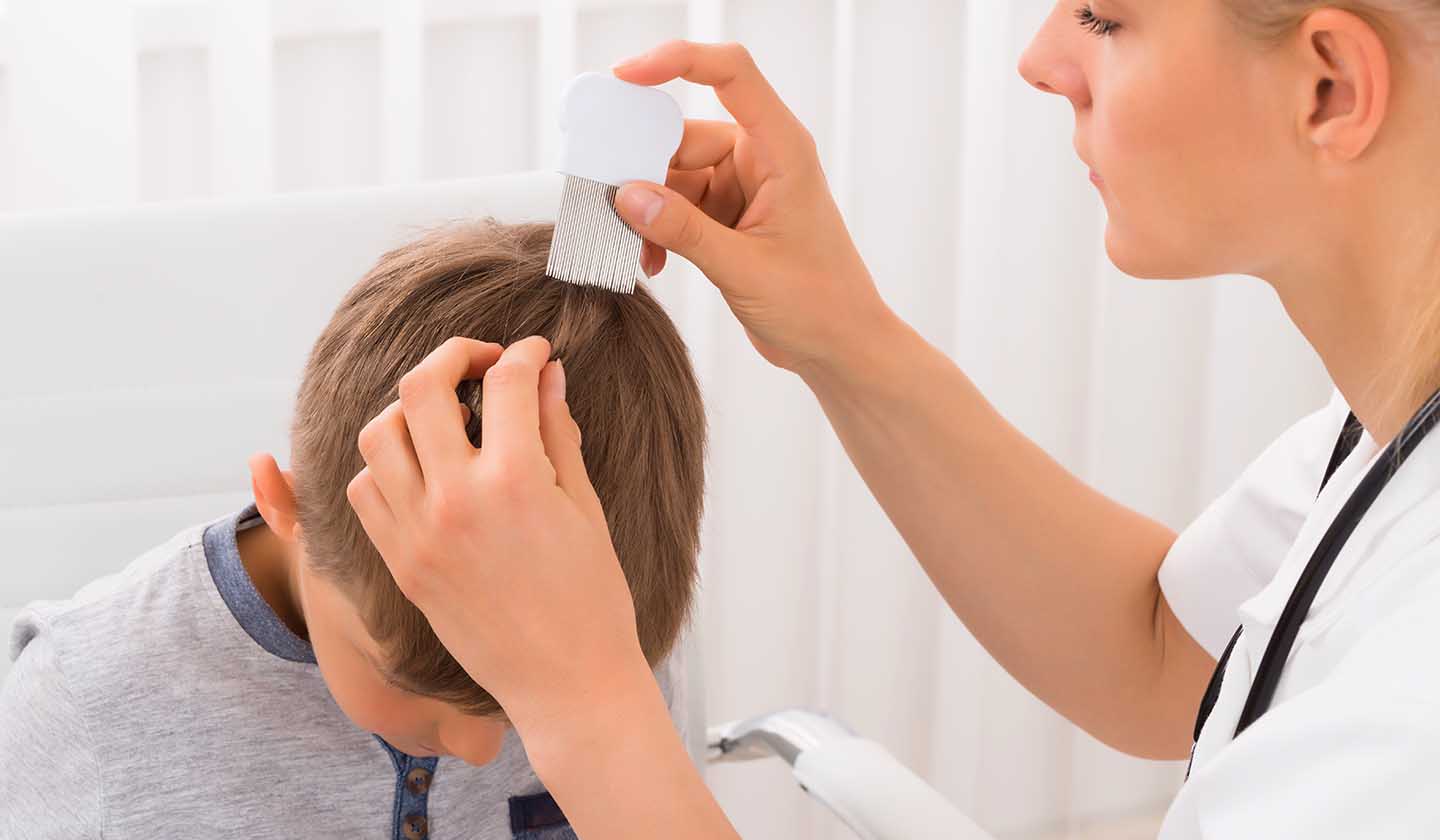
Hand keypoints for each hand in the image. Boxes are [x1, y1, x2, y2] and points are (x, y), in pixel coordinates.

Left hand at [346, 335, 649, 728]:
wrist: (565, 682)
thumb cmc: (591, 600)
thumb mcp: (584, 506)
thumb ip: (557, 433)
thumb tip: (546, 376)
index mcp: (516, 481)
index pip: (507, 382)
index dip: (526, 354)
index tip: (535, 353)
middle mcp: (456, 500)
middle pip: (422, 387)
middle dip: (453, 355)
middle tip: (482, 360)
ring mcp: (419, 532)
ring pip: (379, 434)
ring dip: (411, 409)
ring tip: (447, 415)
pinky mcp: (400, 562)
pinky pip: (366, 491)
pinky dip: (386, 464)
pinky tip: (424, 467)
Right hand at [611, 40, 894, 375]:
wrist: (840, 348)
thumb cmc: (819, 304)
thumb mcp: (745, 268)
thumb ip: (685, 231)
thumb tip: (627, 196)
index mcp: (782, 149)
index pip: (730, 74)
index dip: (677, 59)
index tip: (625, 76)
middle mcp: (761, 158)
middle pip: (683, 135)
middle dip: (642, 167)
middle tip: (608, 199)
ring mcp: (742, 187)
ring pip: (673, 175)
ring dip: (647, 210)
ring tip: (637, 250)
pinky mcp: (728, 218)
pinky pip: (677, 207)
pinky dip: (659, 230)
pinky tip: (652, 262)